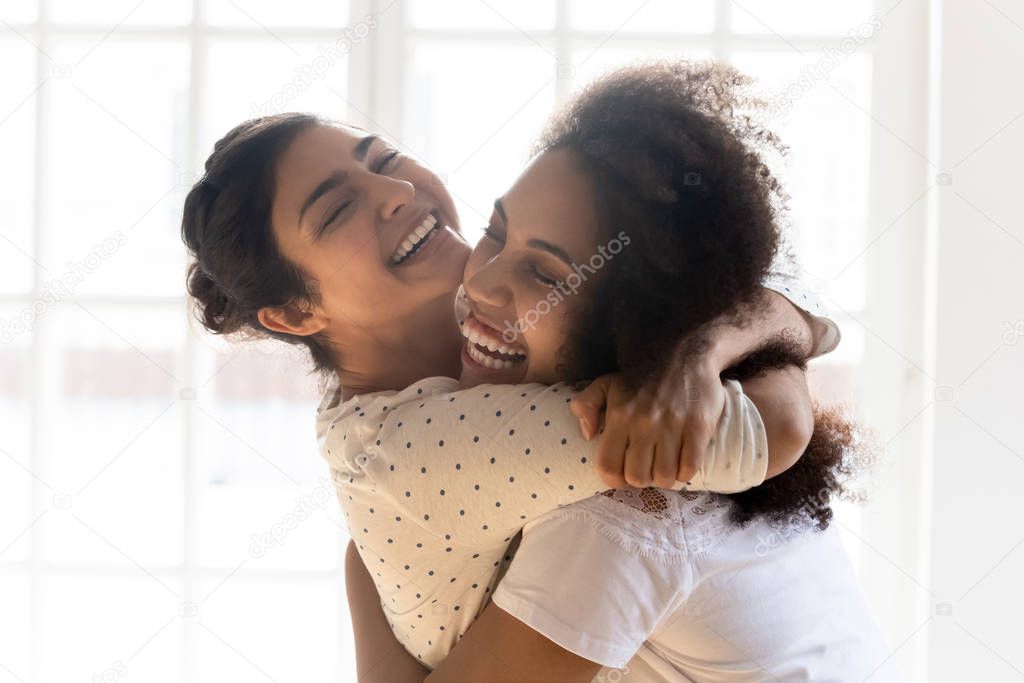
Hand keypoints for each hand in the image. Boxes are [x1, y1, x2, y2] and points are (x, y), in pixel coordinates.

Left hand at [570, 361, 725, 488]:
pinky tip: (681, 462)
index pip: (609, 466)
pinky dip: (685, 473)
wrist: (686, 355)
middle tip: (646, 469)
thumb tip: (587, 435)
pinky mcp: (698, 428)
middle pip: (637, 477)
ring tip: (664, 466)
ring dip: (664, 478)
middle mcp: (644, 423)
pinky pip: (690, 468)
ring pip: (664, 476)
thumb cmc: (643, 377)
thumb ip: (585, 405)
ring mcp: (673, 426)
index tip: (622, 476)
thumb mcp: (606, 383)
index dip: (614, 480)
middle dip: (640, 479)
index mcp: (619, 415)